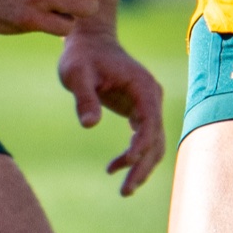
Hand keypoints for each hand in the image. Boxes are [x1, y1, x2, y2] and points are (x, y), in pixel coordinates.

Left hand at [58, 27, 165, 196]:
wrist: (89, 41)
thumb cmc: (82, 56)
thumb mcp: (76, 74)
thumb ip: (84, 98)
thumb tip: (89, 125)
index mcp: (143, 87)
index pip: (150, 123)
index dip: (140, 146)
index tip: (124, 163)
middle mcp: (151, 97)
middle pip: (156, 139)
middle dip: (143, 166)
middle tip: (126, 191)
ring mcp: (147, 104)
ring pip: (153, 143)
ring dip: (141, 166)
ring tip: (125, 190)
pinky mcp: (139, 110)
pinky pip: (143, 138)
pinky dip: (133, 155)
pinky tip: (114, 168)